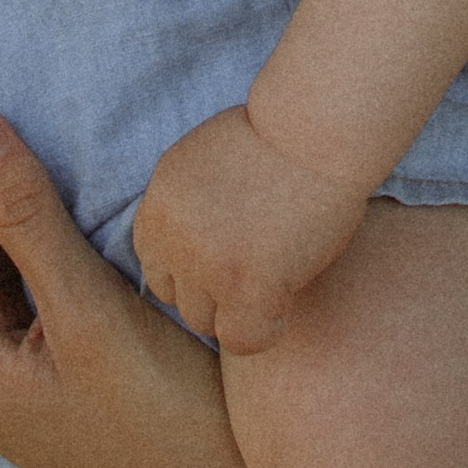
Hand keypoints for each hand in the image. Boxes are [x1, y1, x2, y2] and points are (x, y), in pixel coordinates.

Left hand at [133, 107, 367, 355]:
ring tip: (274, 280)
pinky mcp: (248, 287)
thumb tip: (188, 248)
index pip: (154, 262)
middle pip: (176, 297)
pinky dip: (266, 328)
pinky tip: (287, 302)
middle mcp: (173, 236)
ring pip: (206, 322)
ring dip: (237, 308)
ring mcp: (207, 265)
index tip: (224, 256)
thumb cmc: (273, 135)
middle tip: (253, 268)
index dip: (189, 266)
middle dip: (212, 290)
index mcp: (159, 201)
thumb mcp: (202, 160)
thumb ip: (187, 206)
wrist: (312, 129)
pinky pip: (243, 339)